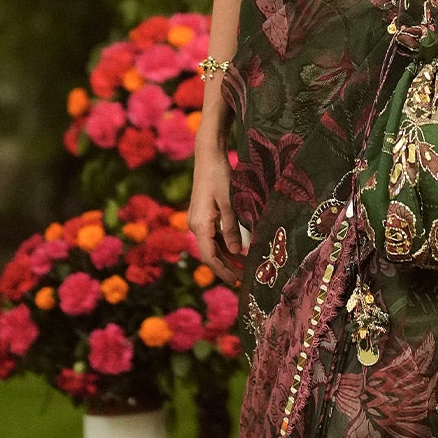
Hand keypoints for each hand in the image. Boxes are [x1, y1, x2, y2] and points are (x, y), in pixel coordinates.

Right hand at [187, 136, 245, 285]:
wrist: (208, 156)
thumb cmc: (220, 176)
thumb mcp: (229, 203)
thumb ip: (232, 228)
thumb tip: (237, 252)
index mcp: (200, 225)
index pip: (210, 256)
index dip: (222, 271)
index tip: (235, 281)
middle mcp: (195, 225)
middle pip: (209, 253)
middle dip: (225, 267)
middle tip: (242, 278)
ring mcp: (197, 220)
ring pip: (211, 245)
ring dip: (225, 256)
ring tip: (242, 267)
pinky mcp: (202, 214)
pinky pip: (212, 235)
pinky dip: (223, 244)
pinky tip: (236, 250)